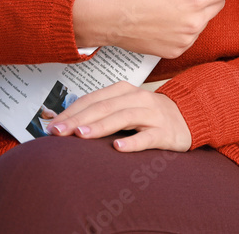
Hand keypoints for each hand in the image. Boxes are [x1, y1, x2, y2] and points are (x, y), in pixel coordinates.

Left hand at [46, 81, 190, 151]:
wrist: (187, 117)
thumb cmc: (148, 115)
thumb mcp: (124, 107)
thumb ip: (100, 112)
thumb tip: (65, 125)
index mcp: (124, 90)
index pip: (92, 99)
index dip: (71, 111)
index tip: (51, 126)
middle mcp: (137, 98)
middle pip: (105, 107)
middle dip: (79, 119)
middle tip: (58, 132)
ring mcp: (153, 114)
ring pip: (124, 117)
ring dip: (101, 126)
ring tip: (81, 136)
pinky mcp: (165, 132)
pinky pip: (148, 136)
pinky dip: (133, 141)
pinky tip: (118, 148)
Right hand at [72, 0, 238, 58]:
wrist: (105, 17)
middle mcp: (194, 23)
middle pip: (218, 3)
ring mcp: (186, 40)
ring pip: (204, 20)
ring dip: (194, 12)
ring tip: (167, 5)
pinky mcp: (176, 51)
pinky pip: (190, 36)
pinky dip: (182, 28)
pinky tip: (162, 20)